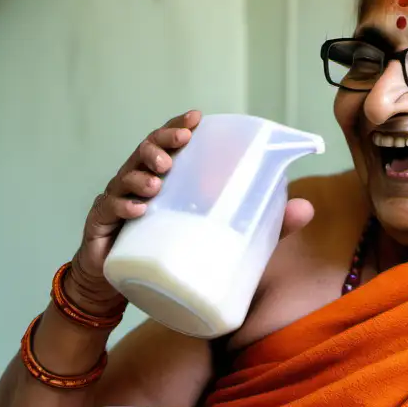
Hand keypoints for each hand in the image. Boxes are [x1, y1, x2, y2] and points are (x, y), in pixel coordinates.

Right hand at [69, 111, 313, 315]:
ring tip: (159, 179)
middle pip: (145, 151)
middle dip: (160, 143)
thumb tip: (306, 209)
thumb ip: (264, 225)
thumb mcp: (221, 238)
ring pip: (125, 175)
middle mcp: (137, 181)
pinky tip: (138, 209)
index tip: (197, 118)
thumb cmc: (171, 253)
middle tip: (178, 146)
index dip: (179, 125)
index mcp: (164, 177)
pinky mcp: (101, 226)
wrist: (119, 288)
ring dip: (142, 173)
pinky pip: (110, 210)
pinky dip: (124, 206)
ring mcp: (117, 201)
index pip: (168, 142)